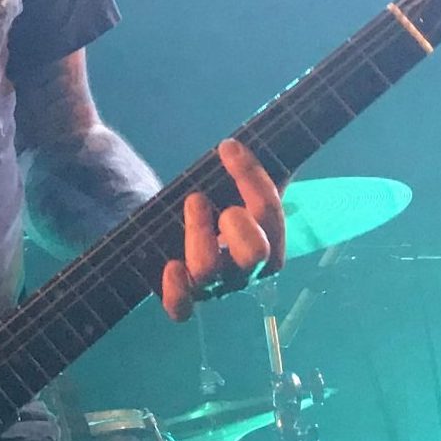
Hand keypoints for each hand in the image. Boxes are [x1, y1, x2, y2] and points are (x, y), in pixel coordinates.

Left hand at [161, 138, 285, 321]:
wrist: (169, 223)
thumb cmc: (212, 198)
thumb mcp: (233, 178)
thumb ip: (246, 161)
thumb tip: (224, 132)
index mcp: (266, 237)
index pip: (270, 214)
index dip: (253, 180)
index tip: (227, 148)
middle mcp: (245, 268)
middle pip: (256, 254)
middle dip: (239, 223)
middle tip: (216, 200)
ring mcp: (213, 285)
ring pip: (211, 272)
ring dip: (199, 235)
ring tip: (192, 202)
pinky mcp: (180, 296)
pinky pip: (182, 309)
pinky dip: (177, 291)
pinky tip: (171, 266)